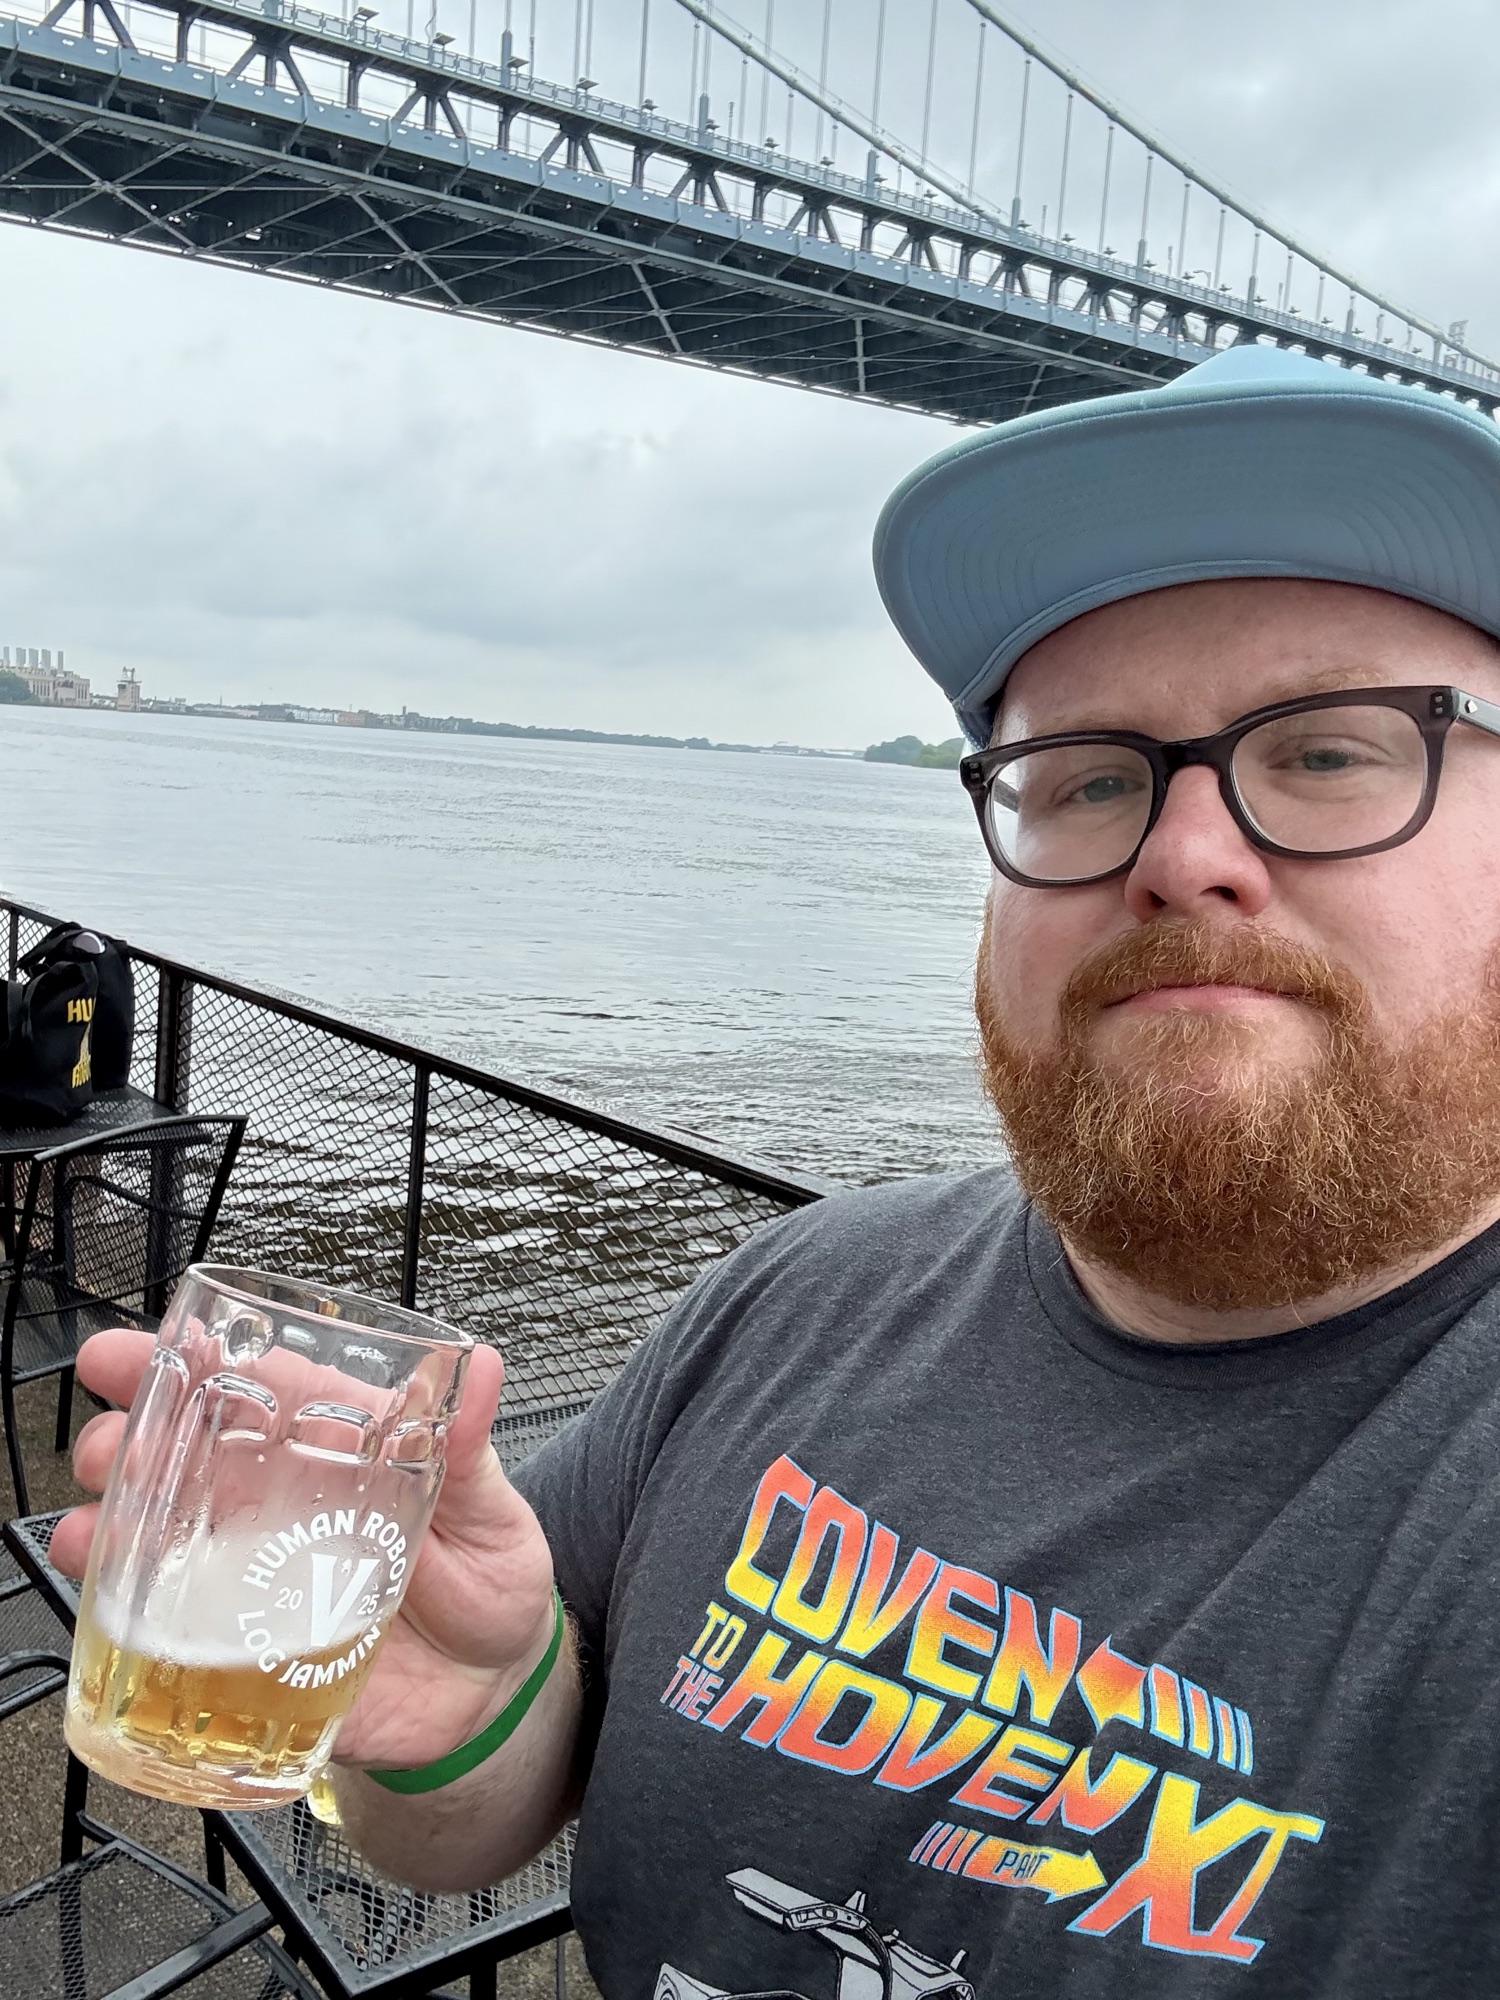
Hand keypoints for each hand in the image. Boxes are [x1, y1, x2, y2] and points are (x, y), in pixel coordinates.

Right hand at [52, 1328, 559, 1770]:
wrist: (488, 1696)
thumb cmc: (486, 1581)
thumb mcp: (489, 1509)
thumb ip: (470, 1446)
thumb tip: (485, 1365)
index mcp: (334, 1451)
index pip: (255, 1389)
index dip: (191, 1362)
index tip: (135, 1354)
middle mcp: (279, 1506)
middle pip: (184, 1457)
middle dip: (126, 1439)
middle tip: (105, 1446)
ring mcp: (254, 1579)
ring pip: (158, 1540)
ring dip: (109, 1526)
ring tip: (93, 1532)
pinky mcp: (245, 1656)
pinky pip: (167, 1637)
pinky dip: (123, 1623)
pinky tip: (110, 1613)